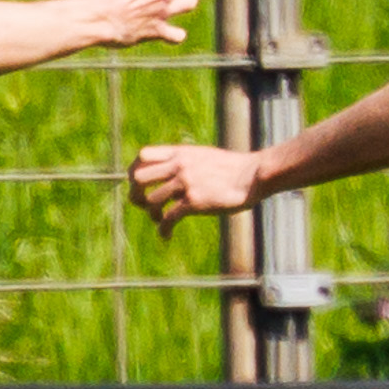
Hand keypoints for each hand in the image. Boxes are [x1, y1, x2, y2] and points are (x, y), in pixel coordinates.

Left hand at [130, 142, 261, 226]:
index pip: (143, 155)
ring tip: (160, 221)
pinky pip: (168, 218)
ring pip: (152, 200)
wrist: (253, 175)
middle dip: (137, 194)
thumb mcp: (203, 156)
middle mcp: (179, 165)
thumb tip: (170, 169)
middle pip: (138, 177)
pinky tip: (166, 236)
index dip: (135, 171)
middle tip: (145, 205)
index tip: (139, 185)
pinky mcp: (194, 201)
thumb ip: (184, 161)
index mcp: (180, 153)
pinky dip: (163, 229)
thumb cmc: (232, 168)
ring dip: (153, 214)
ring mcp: (186, 183)